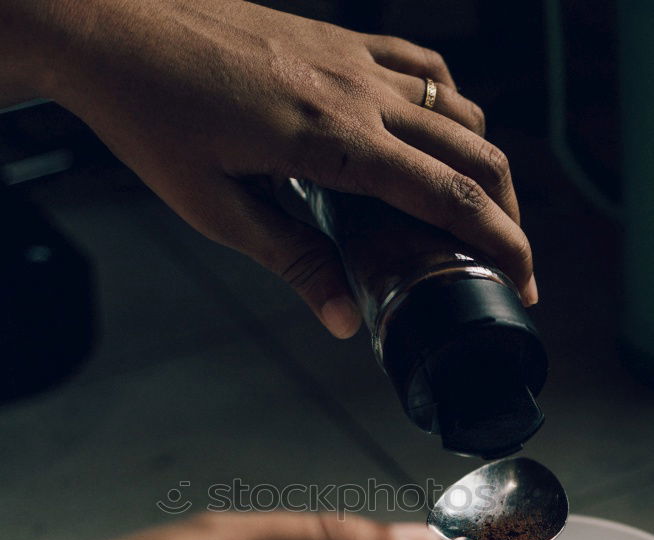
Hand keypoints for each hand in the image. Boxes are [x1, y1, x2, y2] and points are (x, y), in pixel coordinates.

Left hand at [10, 0, 535, 335]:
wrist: (114, 26)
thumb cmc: (153, 116)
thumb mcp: (216, 210)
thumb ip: (292, 261)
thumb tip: (343, 318)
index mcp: (331, 142)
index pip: (445, 196)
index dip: (498, 242)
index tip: (523, 278)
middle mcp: (357, 92)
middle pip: (472, 153)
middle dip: (507, 213)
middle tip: (511, 259)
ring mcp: (352, 57)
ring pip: (456, 109)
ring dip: (483, 162)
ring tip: (478, 211)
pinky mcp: (338, 39)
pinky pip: (420, 67)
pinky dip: (448, 106)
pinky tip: (441, 133)